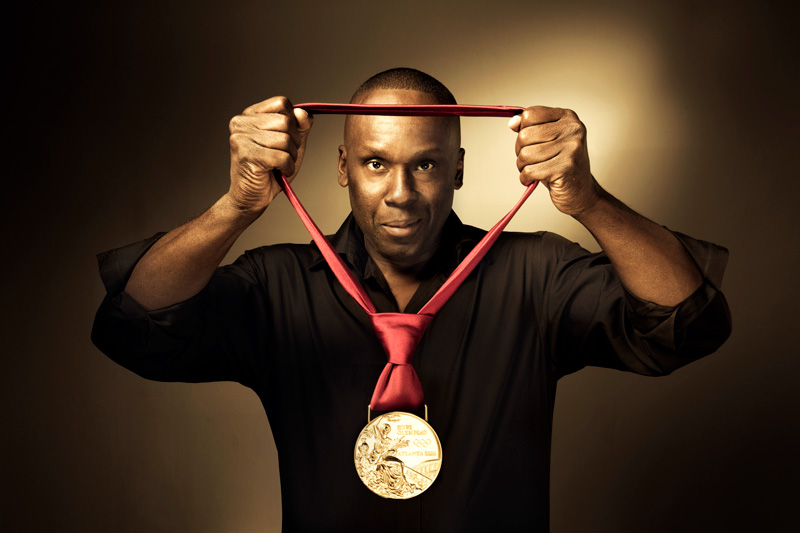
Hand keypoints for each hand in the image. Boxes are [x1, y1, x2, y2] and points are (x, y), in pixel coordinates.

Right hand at [227, 96, 313, 212]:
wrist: (251, 197)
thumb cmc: (270, 170)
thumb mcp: (291, 144)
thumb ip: (299, 126)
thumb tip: (304, 113)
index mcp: (249, 115)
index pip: (282, 103)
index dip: (293, 121)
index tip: (287, 138)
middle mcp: (241, 123)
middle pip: (286, 121)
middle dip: (294, 142)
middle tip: (285, 155)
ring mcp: (241, 138)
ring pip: (285, 139)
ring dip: (291, 157)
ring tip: (281, 165)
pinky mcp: (247, 155)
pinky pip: (282, 156)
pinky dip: (288, 168)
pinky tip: (280, 172)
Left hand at [509, 106, 598, 215]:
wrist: (581, 192)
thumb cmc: (560, 165)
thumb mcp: (547, 140)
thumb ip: (531, 127)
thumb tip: (512, 122)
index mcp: (567, 117)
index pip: (530, 114)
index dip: (522, 130)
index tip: (529, 141)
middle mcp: (572, 129)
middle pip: (524, 135)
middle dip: (520, 151)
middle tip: (531, 160)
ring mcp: (571, 148)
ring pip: (525, 154)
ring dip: (522, 166)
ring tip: (533, 170)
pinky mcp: (565, 168)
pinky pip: (529, 171)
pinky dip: (525, 178)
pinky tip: (533, 180)